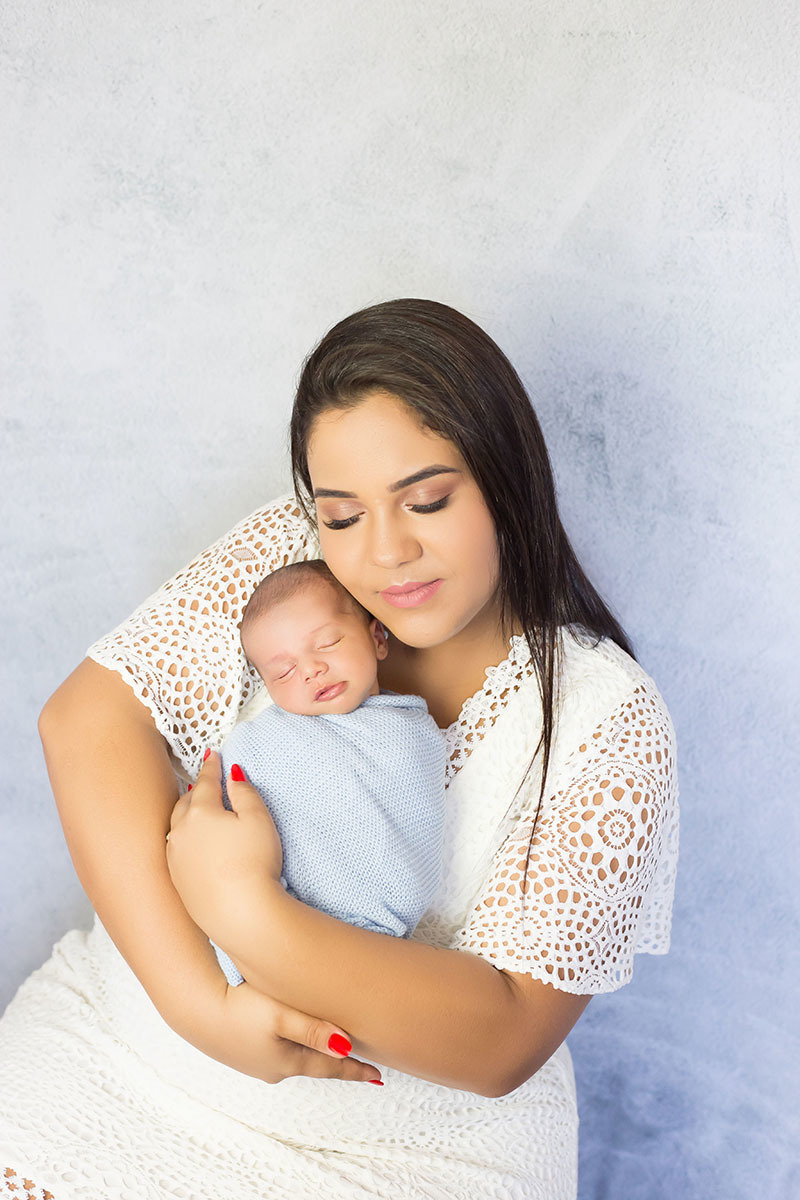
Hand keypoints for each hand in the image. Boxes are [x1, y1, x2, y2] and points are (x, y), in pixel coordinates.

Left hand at [166, 750, 282, 942]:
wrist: (240, 914)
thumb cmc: (253, 863)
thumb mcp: (258, 819)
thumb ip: (244, 792)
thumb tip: (232, 777)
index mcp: (200, 812)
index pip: (206, 781)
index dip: (212, 766)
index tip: (213, 755)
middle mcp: (180, 832)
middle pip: (187, 802)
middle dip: (197, 789)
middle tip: (205, 780)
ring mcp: (174, 858)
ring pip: (177, 826)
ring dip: (187, 814)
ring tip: (197, 809)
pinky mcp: (177, 881)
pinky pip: (176, 850)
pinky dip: (184, 839)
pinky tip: (192, 843)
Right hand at [191, 978, 383, 1085]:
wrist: (196, 1009)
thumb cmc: (239, 1008)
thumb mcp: (280, 1016)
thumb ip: (314, 1030)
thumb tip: (346, 1047)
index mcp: (287, 1061)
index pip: (331, 1068)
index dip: (356, 1070)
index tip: (378, 1076)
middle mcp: (274, 1067)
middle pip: (315, 1065)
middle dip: (337, 1064)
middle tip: (362, 1066)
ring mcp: (257, 1061)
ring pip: (297, 1058)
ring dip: (316, 1056)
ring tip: (332, 1054)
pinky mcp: (244, 1049)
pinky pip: (280, 1051)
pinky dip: (296, 1048)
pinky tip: (294, 1042)